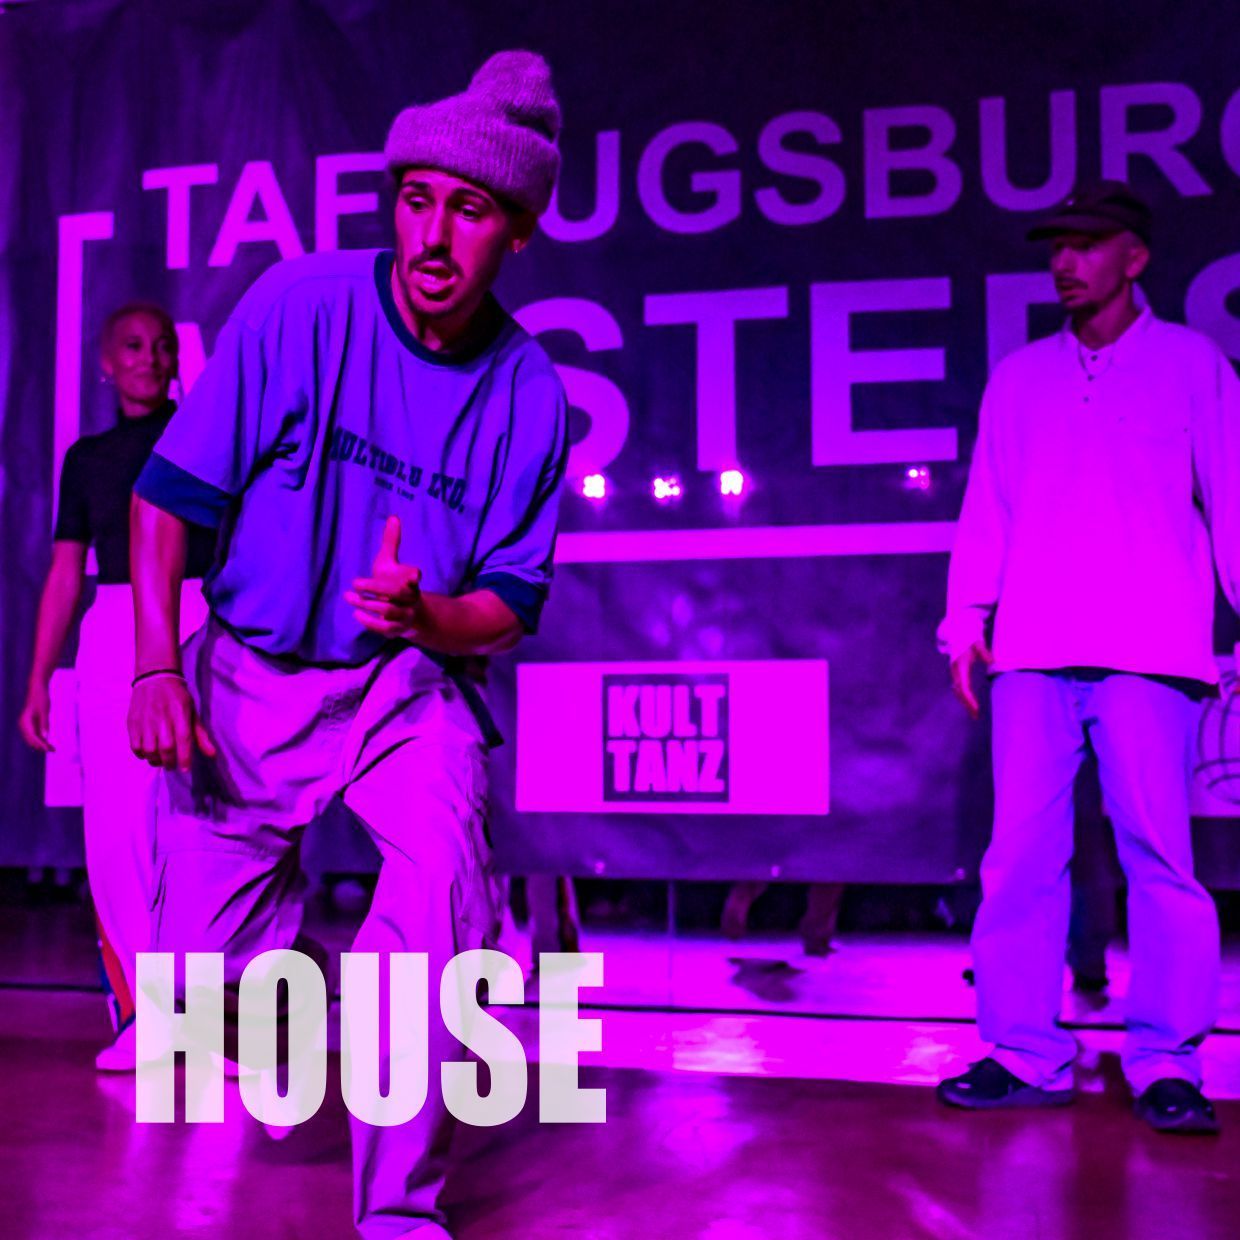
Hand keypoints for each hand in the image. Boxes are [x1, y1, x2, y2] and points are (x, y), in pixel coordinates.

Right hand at [18, 680, 53, 751]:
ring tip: (52, 748)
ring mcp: (26, 723)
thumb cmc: (41, 698)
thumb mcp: (44, 711)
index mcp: (25, 721)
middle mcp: (23, 724)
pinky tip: (48, 742)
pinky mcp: (30, 722)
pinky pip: (34, 733)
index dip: (40, 744)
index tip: (48, 749)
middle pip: (31, 739)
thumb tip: (45, 737)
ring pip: (32, 737)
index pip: (32, 736)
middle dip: (41, 746)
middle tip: (53, 750)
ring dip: (41, 743)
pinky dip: (41, 738)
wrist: (37, 688)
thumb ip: (44, 724)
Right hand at [128, 674, 216, 770]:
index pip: (183, 740)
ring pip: (149, 749)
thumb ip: (200, 735)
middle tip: (172, 766)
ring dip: (155, 760)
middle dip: (170, 762)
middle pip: (166, 748)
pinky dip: (141, 754)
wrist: (154, 678)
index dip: (185, 757)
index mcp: (180, 714)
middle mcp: (162, 718)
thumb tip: (212, 755)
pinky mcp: (132, 722)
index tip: (186, 769)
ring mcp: (145, 720)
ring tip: (160, 761)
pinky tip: (147, 754)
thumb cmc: (177, 698)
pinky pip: (135, 745)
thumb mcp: (192, 712)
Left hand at [346, 515, 422, 638]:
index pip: (414, 575)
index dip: (413, 575)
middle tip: (355, 583)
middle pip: (396, 592)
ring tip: (349, 597)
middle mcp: (411, 598)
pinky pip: (385, 628)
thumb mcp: (389, 561)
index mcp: (410, 580)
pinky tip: (356, 614)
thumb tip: (394, 517)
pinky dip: (370, 622)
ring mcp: (405, 615)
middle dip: (375, 588)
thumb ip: (391, 542)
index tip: (413, 575)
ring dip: (367, 604)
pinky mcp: (397, 629)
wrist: (403, 610)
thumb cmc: (392, 581)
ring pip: (389, 611)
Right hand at [950, 640, 993, 720]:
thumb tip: (992, 660)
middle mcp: (955, 671)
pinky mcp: (957, 672)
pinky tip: (970, 702)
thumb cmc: (969, 638)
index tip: (975, 707)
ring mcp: (955, 672)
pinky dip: (964, 696)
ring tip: (974, 713)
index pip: (963, 686)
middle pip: (959, 692)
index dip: (968, 698)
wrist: (958, 632)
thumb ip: (984, 652)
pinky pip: (959, 688)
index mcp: (960, 665)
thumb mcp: (977, 643)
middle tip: (976, 716)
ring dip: (965, 702)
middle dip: (967, 704)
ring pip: (958, 691)